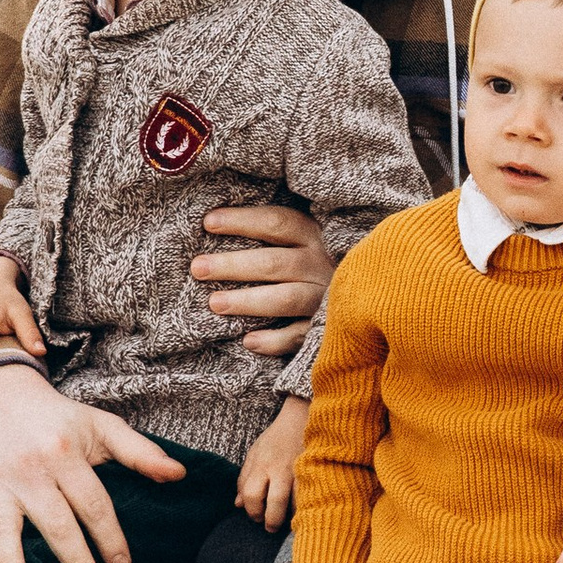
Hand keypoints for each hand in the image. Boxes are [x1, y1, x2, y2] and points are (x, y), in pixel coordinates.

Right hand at [0, 360, 184, 562]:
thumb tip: (179, 475)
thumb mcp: (101, 426)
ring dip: (9, 560)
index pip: (93, 503)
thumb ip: (140, 452)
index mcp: (65, 454)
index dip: (110, 537)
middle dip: (73, 559)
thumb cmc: (59, 420)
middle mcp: (29, 470)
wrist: (3, 396)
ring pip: (2, 526)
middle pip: (54, 521)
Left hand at [194, 201, 332, 364]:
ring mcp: (326, 297)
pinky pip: (300, 336)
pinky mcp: (326, 328)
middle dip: (233, 265)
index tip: (208, 223)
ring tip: (214, 304)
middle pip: (275, 262)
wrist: (364, 299)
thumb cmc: (312, 265)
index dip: (242, 221)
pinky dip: (275, 340)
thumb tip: (211, 224)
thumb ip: (271, 235)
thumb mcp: (302, 241)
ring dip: (248, 301)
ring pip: (286, 298)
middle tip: (198, 268)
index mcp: (315, 235)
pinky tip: (248, 341)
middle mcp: (321, 264)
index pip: (277, 222)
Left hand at [235, 397, 309, 532]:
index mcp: (261, 465)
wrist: (302, 417)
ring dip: (290, 518)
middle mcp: (279, 470)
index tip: (256, 517)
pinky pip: (311, 495)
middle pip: (273, 503)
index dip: (252, 511)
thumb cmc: (276, 438)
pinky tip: (304, 512)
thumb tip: (237, 504)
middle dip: (270, 521)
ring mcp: (298, 471)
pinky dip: (306, 507)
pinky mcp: (314, 471)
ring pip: (295, 503)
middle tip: (270, 527)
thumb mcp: (254, 454)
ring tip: (287, 524)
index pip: (251, 495)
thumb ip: (244, 479)